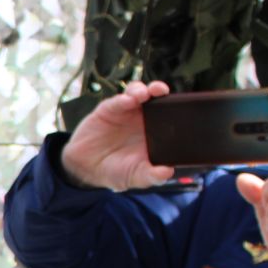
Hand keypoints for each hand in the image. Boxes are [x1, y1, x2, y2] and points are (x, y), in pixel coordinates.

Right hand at [59, 80, 177, 190]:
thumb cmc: (115, 171)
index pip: (169, 113)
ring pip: (138, 92)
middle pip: (155, 97)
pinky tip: (126, 101)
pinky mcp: (109, 109)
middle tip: (161, 91)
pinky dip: (123, 98)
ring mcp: (126, 111)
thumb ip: (152, 176)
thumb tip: (167, 172)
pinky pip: (118, 100)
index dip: (176, 107)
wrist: (85, 169)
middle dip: (160, 90)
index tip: (182, 106)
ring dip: (142, 90)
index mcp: (155, 131)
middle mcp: (142, 118)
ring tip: (143, 95)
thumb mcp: (136, 177)